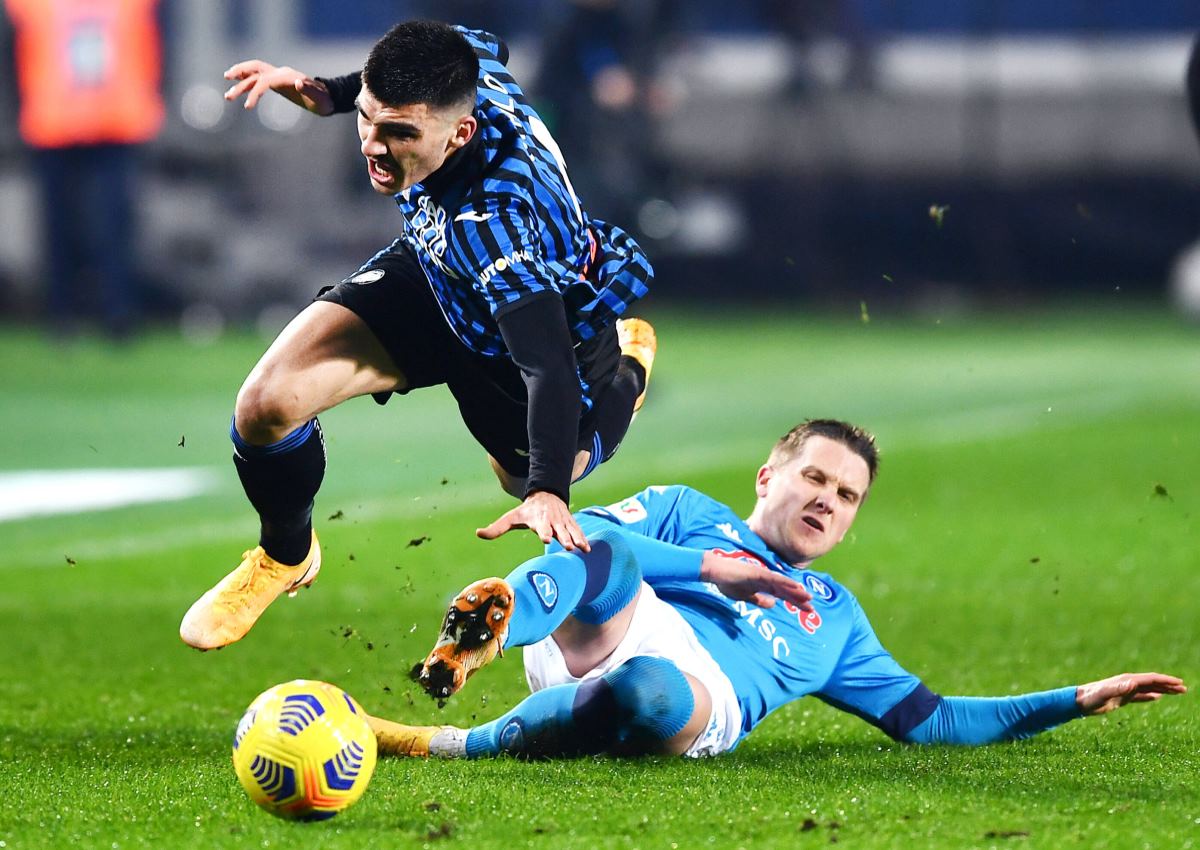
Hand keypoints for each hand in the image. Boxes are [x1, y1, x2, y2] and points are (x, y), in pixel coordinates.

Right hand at [223, 60, 334, 114]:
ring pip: (254, 73)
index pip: (264, 81)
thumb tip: (298, 82)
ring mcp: (278, 76)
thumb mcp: (319, 97)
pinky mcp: (278, 82)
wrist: (329, 98)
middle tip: (227, 82)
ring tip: (228, 92)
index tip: (247, 107)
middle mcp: (280, 73)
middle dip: (239, 74)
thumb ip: (310, 89)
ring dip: (240, 78)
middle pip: (255, 69)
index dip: (254, 93)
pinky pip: (259, 78)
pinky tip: (238, 84)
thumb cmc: (324, 100)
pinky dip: (248, 80)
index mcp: (287, 76)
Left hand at [476, 491, 590, 551]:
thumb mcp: (511, 517)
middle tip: (567, 546)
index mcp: (538, 519)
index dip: (544, 532)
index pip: (541, 527)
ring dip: (576, 539)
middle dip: (563, 537)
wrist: (546, 496)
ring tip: (581, 548)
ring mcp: (563, 522)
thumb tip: (478, 533)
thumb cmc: (526, 511)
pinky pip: (578, 531)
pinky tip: (587, 549)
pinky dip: (583, 539)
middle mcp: (552, 520)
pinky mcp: (570, 524)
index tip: (546, 539)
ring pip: (570, 531)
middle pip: (558, 530)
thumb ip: (496, 528)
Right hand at [700, 551, 813, 611]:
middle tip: (812, 608)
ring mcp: (762, 574)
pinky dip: (785, 582)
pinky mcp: (757, 572)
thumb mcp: (745, 597)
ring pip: (782, 584)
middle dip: (799, 599)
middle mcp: (766, 579)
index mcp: (763, 586)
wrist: (715, 571)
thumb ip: (759, 600)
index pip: (783, 595)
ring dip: (795, 591)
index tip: (807, 609)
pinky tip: (794, 586)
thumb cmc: (727, 582)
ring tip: (808, 598)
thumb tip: (774, 604)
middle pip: (786, 590)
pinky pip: (773, 579)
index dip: (795, 601)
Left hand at [1075, 672, 1185, 715]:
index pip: (1151, 679)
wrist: (1080, 701)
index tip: (1179, 683)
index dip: (1166, 681)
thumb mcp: (1105, 694)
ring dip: (1163, 689)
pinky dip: (1150, 696)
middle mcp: (1128, 683)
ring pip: (1148, 688)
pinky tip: (1157, 697)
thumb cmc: (1091, 697)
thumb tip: (1133, 683)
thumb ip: (1118, 688)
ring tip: (1177, 692)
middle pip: (1153, 682)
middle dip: (1168, 685)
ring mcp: (1126, 690)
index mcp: (1127, 681)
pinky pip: (1140, 696)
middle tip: (1184, 688)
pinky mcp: (1122, 698)